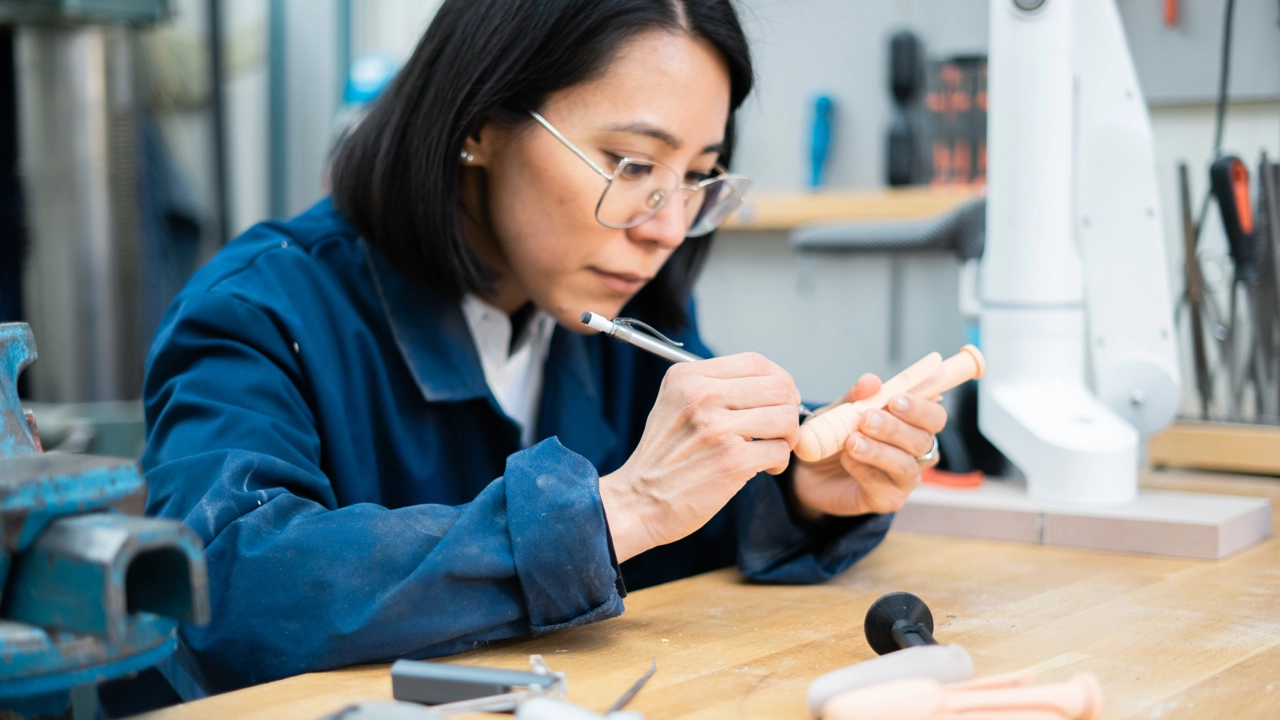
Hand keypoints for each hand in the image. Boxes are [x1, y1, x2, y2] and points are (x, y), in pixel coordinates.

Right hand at [600, 352, 801, 561]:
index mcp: (687, 377)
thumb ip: (713, 387)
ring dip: (787, 437)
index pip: (756, 362)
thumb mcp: (674, 404)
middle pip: (778, 386)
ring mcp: (716, 428)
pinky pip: (780, 450)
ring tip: (771, 449)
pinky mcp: (731, 461)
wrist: (638, 501)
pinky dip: (779, 461)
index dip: (779, 381)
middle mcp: (701, 396)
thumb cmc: (662, 458)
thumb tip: (770, 384)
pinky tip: (763, 468)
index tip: (779, 400)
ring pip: (786, 417)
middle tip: (780, 429)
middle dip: (789, 408)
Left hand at [790, 374, 947, 519]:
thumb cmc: (835, 436)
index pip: (934, 417)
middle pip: (923, 441)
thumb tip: (872, 381)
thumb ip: (856, 397)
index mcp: (913, 425)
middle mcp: (916, 453)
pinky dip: (862, 469)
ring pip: (906, 465)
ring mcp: (904, 479)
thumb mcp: (840, 410)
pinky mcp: (888, 500)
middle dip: (895, 428)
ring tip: (852, 441)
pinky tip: (846, 458)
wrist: (809, 470)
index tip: (895, 400)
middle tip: (867, 418)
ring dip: (879, 451)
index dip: (921, 408)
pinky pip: (882, 485)